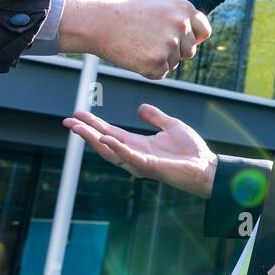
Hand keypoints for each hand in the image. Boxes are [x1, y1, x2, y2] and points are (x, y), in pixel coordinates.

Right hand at [59, 0, 210, 78]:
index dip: (193, 39)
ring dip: (160, 60)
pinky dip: (149, 70)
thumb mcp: (160, 7)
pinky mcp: (157, 61)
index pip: (204, 32)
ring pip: (174, 63)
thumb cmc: (129, 16)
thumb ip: (182, 18)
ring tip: (139, 45)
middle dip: (173, 51)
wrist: (100, 24)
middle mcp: (181, 24)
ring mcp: (170, 43)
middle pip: (189, 51)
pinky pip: (161, 73)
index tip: (180, 41)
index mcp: (184, 9)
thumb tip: (201, 35)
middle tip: (148, 41)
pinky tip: (135, 56)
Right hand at [63, 103, 216, 197]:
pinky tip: (104, 138)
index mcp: (138, 145)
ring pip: (110, 151)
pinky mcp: (149, 166)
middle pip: (104, 143)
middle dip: (86, 132)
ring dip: (93, 139)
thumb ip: (155, 118)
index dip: (94, 124)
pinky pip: (128, 157)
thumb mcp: (171, 126)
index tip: (78, 115)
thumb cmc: (191, 150)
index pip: (110, 133)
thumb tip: (140, 107)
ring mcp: (140, 162)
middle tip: (68, 121)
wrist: (206, 166)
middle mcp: (135, 154)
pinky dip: (116, 148)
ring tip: (78, 128)